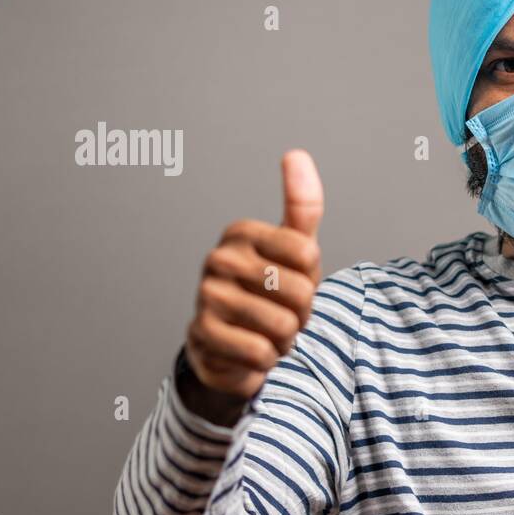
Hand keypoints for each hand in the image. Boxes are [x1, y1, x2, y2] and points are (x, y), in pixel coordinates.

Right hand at [183, 149, 324, 402]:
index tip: (292, 280)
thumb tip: (296, 154)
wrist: (229, 345)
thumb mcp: (294, 248)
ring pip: (284, 326)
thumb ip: (301, 206)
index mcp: (241, 232)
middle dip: (301, 313)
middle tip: (281, 312)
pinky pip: (261, 353)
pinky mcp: (201, 334)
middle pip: (300, 293)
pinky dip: (267, 360)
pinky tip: (250, 351)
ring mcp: (206, 296)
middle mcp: (219, 259)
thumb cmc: (269, 289)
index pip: (308, 254)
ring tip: (267, 332)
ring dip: (285, 339)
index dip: (311, 278)